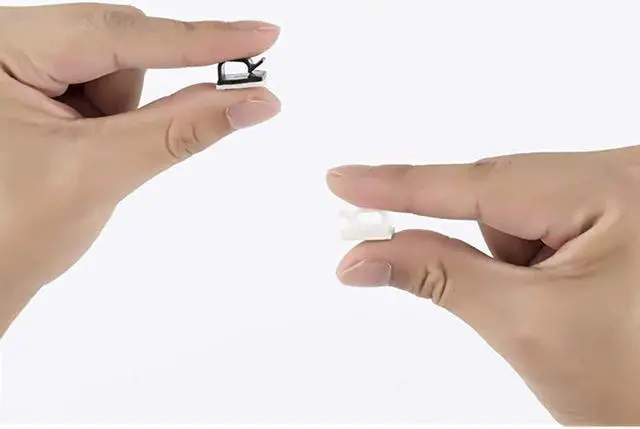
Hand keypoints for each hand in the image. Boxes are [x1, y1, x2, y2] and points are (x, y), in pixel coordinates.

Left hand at [0, 3, 279, 335]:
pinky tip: (82, 148)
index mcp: (2, 48)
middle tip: (130, 142)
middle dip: (134, 101)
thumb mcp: (100, 170)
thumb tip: (252, 103)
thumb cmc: (9, 231)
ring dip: (122, 116)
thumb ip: (182, 129)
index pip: (119, 35)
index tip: (261, 36)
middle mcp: (9, 44)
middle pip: (117, 47)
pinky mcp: (40, 85)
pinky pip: (106, 85)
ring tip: (83, 158)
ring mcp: (23, 63)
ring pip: (117, 69)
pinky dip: (114, 119)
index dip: (200, 40)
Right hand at [327, 147, 639, 424]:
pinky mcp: (621, 213)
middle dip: (480, 249)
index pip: (480, 184)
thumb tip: (364, 256)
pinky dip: (533, 260)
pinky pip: (547, 223)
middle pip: (504, 199)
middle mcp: (624, 175)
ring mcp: (625, 193)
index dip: (400, 186)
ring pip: (523, 216)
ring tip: (556, 310)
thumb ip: (437, 275)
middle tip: (441, 272)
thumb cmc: (635, 381)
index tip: (343, 180)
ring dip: (515, 263)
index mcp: (613, 190)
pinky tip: (567, 297)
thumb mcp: (526, 325)